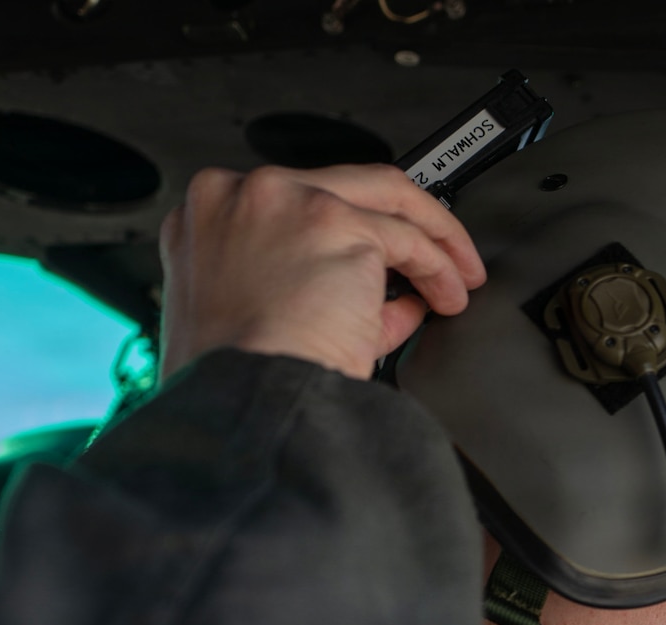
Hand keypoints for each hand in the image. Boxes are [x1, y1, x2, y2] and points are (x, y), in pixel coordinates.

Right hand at [158, 163, 485, 380]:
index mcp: (208, 220)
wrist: (247, 399)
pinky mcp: (332, 222)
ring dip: (435, 238)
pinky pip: (408, 239)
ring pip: (387, 197)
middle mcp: (242, 196)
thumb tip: (385, 301)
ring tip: (457, 276)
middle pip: (347, 185)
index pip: (298, 206)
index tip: (377, 256)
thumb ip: (314, 294)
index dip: (351, 232)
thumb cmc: (240, 380)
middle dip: (405, 218)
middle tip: (438, 252)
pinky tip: (447, 296)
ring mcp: (287, 202)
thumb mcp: (261, 322)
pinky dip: (438, 269)